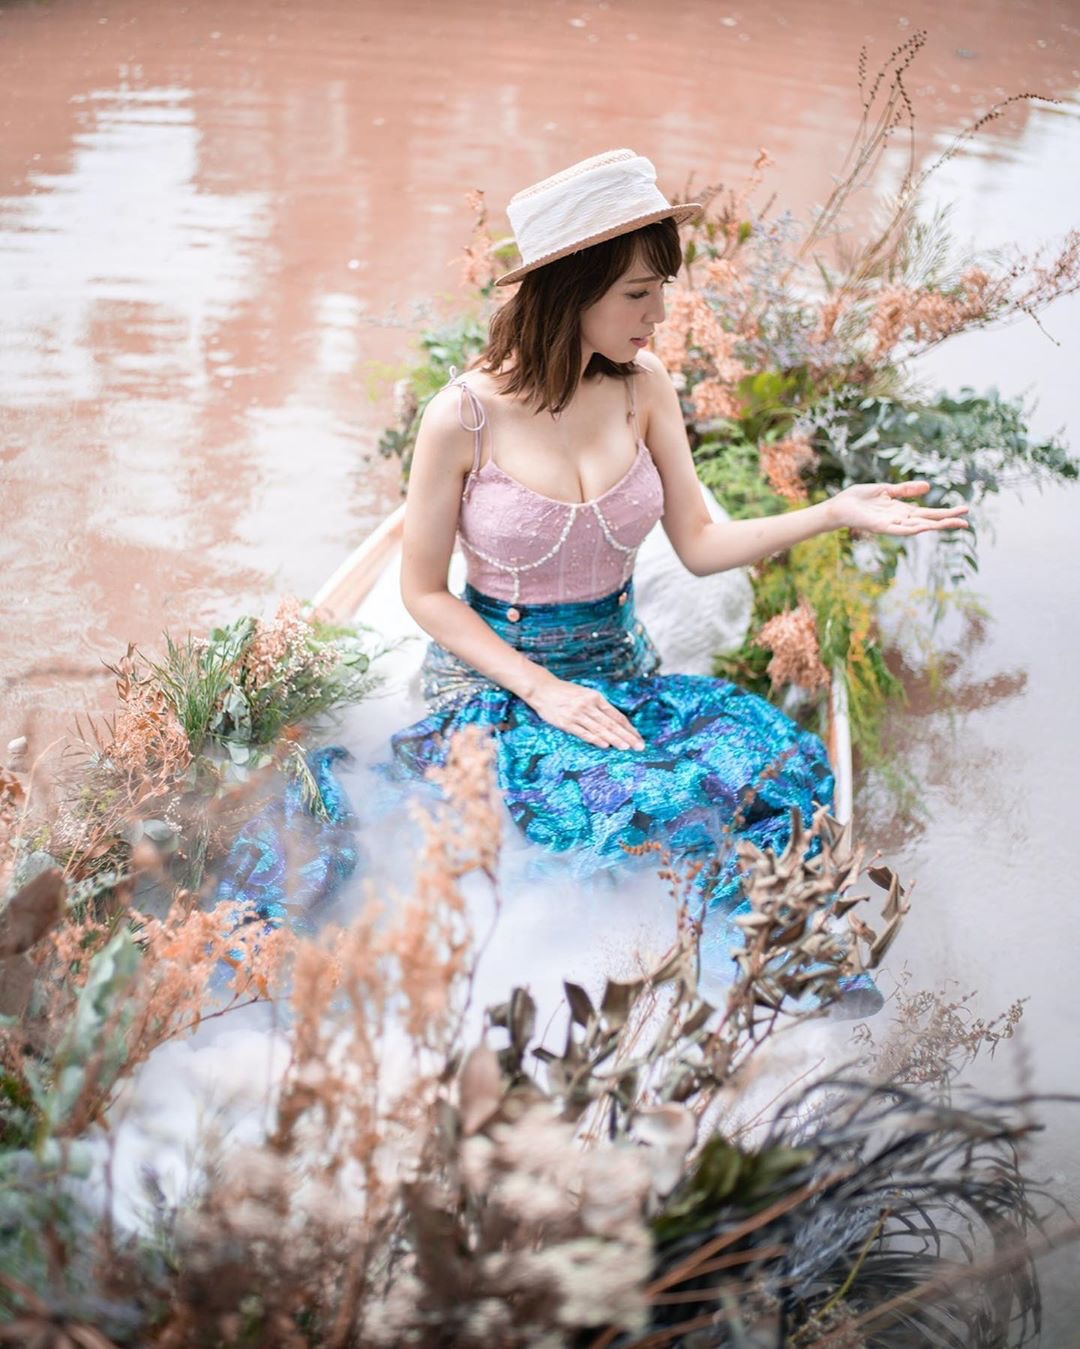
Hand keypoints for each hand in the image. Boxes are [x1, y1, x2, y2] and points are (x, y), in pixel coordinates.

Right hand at [525, 673, 644, 750]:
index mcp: (595, 697)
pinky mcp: (566, 722)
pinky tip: (605, 745)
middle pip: (611, 723)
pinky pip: (583, 733)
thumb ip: (599, 706)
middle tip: (639, 746)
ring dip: (614, 739)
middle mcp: (588, 705)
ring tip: (626, 748)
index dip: (628, 728)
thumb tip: (615, 721)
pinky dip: (595, 739)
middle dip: (627, 736)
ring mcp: (577, 714)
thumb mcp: (585, 694)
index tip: (638, 737)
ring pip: (600, 729)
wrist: (542, 689)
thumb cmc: (566, 692)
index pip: (616, 715)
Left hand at [829, 480, 969, 535]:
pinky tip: (925, 527)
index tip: (964, 509)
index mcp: (902, 510)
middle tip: (966, 521)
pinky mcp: (881, 527)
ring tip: (953, 524)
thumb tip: (928, 487)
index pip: (929, 513)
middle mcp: (900, 519)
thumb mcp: (886, 489)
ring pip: (918, 527)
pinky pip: (899, 530)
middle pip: (928, 521)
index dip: (946, 512)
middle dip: (947, 521)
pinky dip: (913, 529)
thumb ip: (906, 490)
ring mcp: (892, 524)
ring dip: (935, 526)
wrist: (840, 506)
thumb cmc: (859, 498)